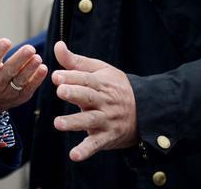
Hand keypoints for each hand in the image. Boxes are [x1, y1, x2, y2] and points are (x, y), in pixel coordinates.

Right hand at [0, 22, 47, 118]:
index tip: (7, 41)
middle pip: (8, 71)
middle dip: (20, 59)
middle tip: (30, 48)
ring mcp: (8, 91)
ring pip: (20, 80)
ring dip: (30, 69)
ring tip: (38, 58)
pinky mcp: (20, 96)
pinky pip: (29, 88)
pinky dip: (37, 79)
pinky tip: (43, 69)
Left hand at [51, 41, 137, 161]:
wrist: (144, 110)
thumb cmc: (115, 87)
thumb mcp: (100, 70)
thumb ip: (76, 61)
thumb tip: (57, 45)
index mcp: (102, 83)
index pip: (86, 79)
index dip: (71, 77)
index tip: (56, 76)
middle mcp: (104, 101)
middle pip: (88, 96)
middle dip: (74, 94)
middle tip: (60, 91)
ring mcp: (106, 120)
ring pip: (89, 120)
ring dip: (74, 122)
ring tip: (58, 123)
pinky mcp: (106, 137)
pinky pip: (95, 144)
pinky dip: (85, 151)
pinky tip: (74, 156)